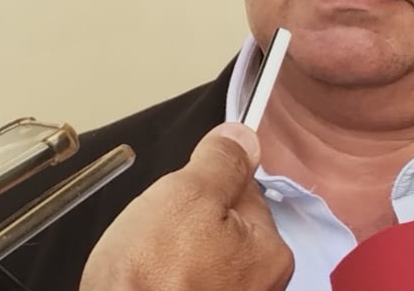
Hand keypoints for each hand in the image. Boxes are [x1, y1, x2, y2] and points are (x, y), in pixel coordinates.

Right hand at [80, 122, 293, 290]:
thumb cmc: (151, 275)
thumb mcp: (187, 195)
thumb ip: (220, 162)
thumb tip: (244, 138)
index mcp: (271, 253)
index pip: (244, 194)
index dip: (206, 186)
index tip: (178, 198)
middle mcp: (262, 288)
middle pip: (221, 230)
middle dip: (187, 224)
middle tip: (155, 235)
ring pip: (198, 259)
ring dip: (170, 255)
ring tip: (143, 263)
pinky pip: (180, 283)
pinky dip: (163, 280)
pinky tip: (142, 283)